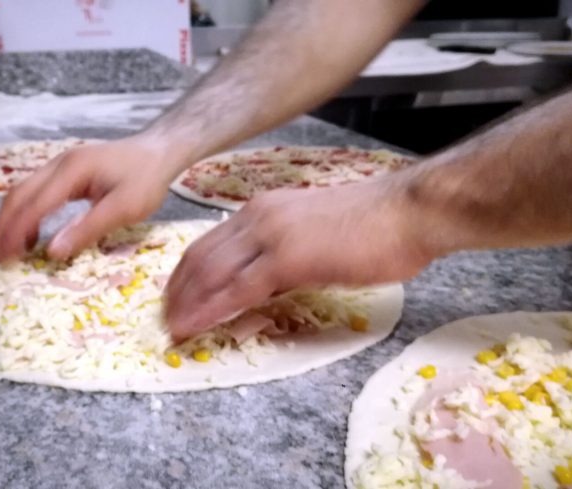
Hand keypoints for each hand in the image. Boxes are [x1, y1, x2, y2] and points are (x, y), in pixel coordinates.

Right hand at [0, 136, 185, 261]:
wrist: (158, 151)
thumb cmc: (146, 178)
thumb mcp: (123, 208)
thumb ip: (87, 229)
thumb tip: (52, 251)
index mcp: (72, 171)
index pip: (33, 205)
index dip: (16, 233)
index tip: (6, 258)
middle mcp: (58, 164)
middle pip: (17, 195)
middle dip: (3, 227)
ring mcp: (59, 166)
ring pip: (21, 192)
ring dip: (10, 221)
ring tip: (6, 250)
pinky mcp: (64, 172)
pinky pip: (34, 192)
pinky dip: (25, 214)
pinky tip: (30, 235)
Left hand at [165, 178, 436, 341]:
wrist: (406, 212)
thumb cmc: (373, 225)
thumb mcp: (313, 233)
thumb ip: (282, 253)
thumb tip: (264, 282)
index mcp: (263, 210)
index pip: (210, 242)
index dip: (186, 273)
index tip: (175, 296)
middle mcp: (259, 217)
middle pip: (201, 256)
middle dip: (178, 291)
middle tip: (166, 318)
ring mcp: (271, 236)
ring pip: (212, 272)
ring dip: (188, 303)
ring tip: (174, 328)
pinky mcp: (288, 258)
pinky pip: (239, 288)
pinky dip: (212, 309)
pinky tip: (198, 325)